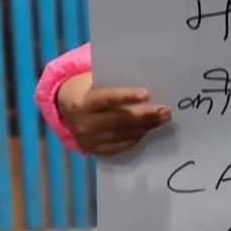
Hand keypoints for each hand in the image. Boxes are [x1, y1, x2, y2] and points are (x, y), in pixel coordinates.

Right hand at [57, 72, 171, 154]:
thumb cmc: (88, 87)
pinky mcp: (92, 150)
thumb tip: (146, 87)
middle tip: (165, 111)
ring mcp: (87, 139)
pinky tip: (145, 131)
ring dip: (144, 128)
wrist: (65, 105)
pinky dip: (133, 139)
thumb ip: (114, 83)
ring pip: (121, 134)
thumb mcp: (94, 80)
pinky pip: (117, 147)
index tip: (147, 94)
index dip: (128, 96)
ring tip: (160, 120)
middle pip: (119, 120)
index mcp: (83, 101)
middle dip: (145, 116)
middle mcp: (83, 123)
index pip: (108, 98)